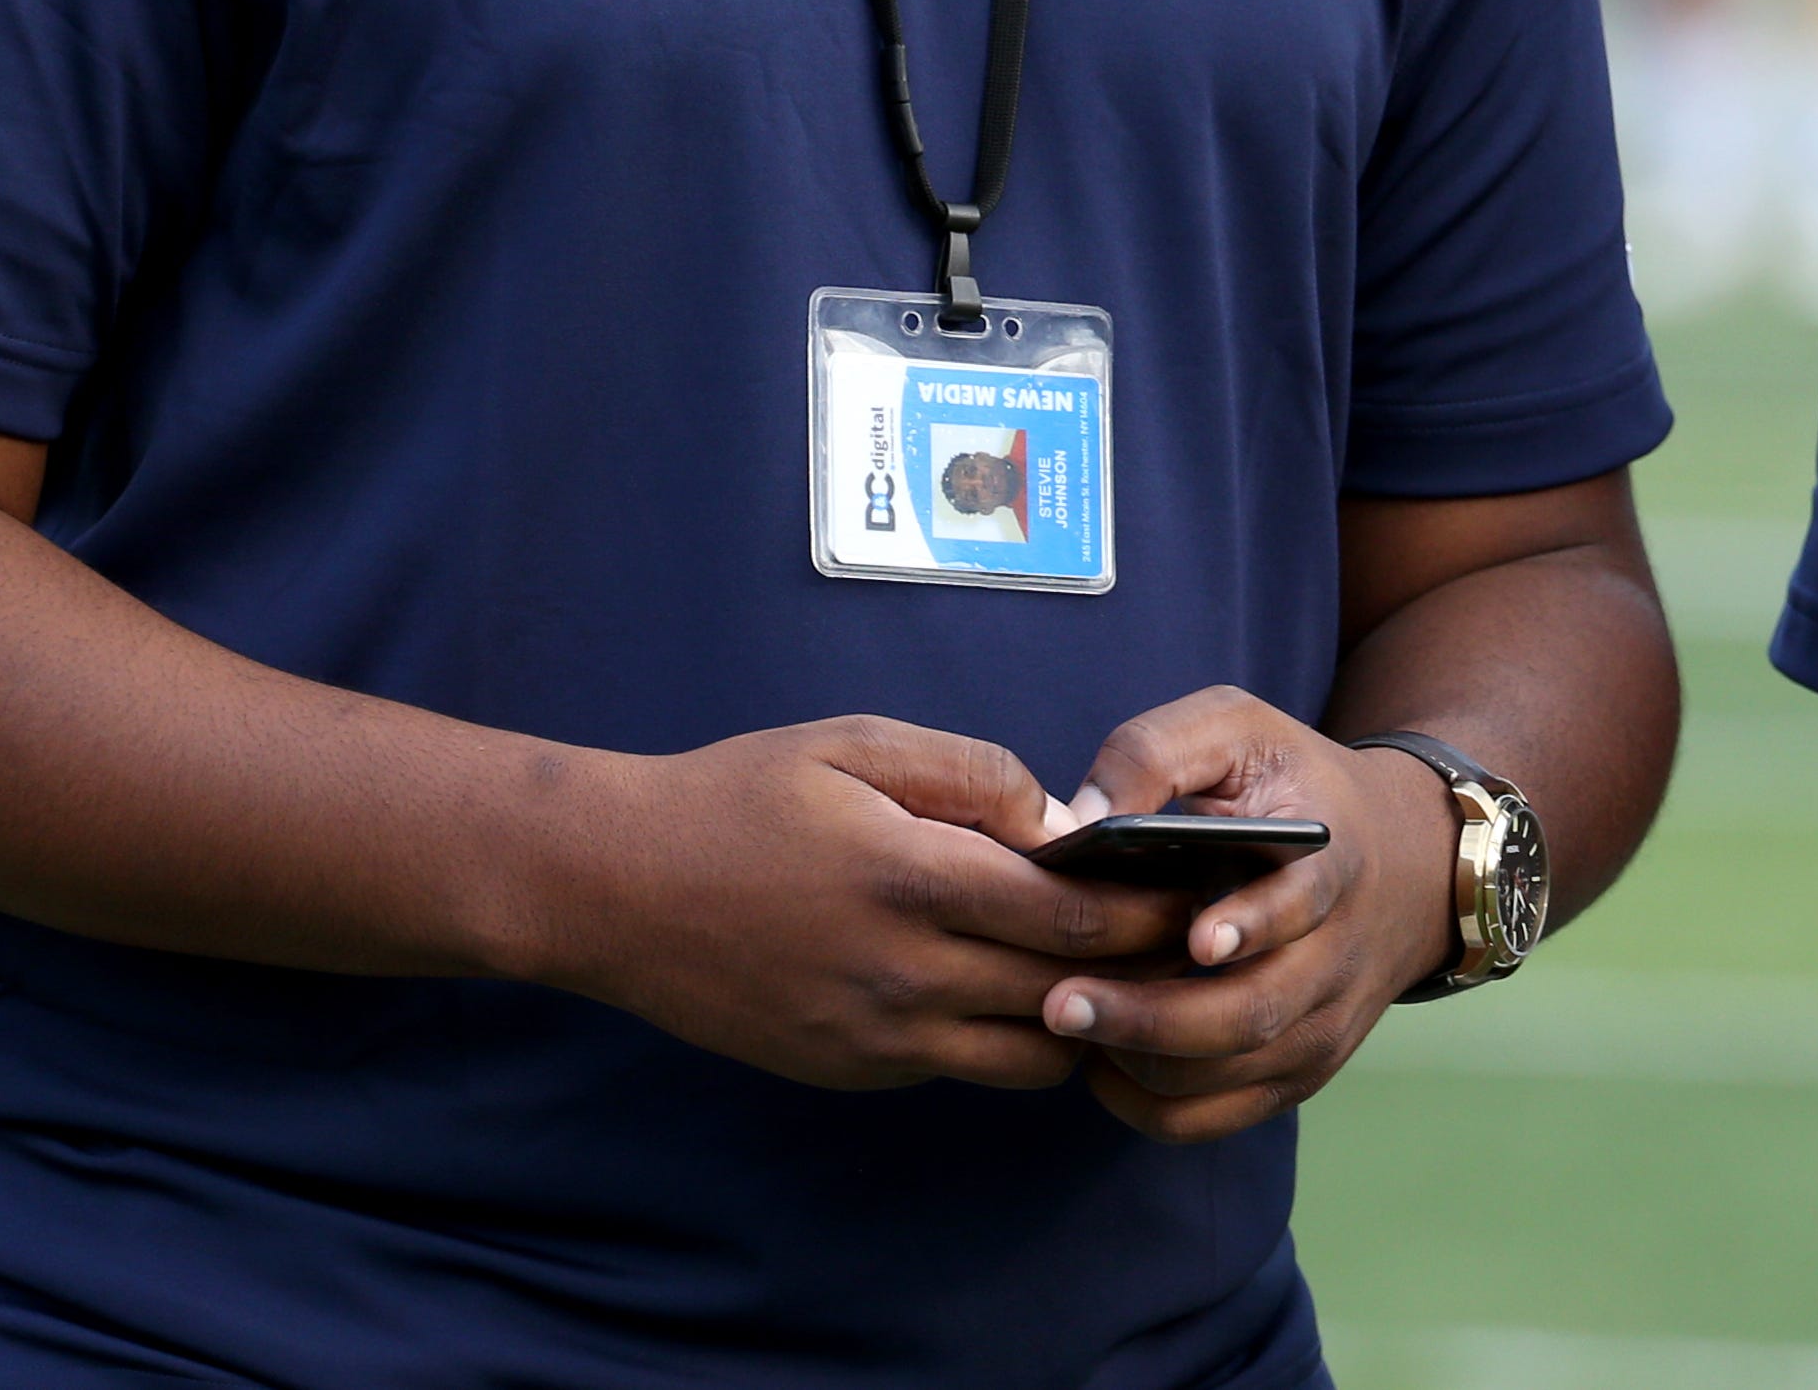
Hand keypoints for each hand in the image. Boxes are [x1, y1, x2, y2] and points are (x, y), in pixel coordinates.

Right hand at [522, 717, 1191, 1089]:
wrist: (616, 890)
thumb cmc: (741, 797)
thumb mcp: (858, 745)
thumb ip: (975, 777)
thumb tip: (1063, 824)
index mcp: (916, 882)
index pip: (1078, 920)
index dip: (1154, 910)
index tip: (1201, 886)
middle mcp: (905, 978)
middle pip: (1072, 994)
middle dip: (1144, 968)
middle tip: (1194, 937)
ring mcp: (877, 1041)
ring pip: (1029, 1054)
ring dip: (1081, 1016)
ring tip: (1112, 968)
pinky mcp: (853, 1072)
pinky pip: (962, 1067)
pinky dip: (1008, 1035)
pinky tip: (1021, 986)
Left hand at [1031, 690, 1468, 1142]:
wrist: (1402, 862)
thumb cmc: (1295, 787)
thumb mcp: (1241, 730)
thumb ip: (1159, 750)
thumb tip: (1082, 817)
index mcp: (1328, 866)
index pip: (1299, 908)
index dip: (1251, 925)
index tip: (1197, 936)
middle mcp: (1334, 961)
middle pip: (1249, 1017)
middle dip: (1151, 1019)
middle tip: (1062, 1003)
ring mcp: (1320, 1029)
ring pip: (1225, 1078)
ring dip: (1139, 1062)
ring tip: (1069, 1022)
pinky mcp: (1297, 1074)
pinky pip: (1214, 1118)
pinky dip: (1149, 1106)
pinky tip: (1101, 1062)